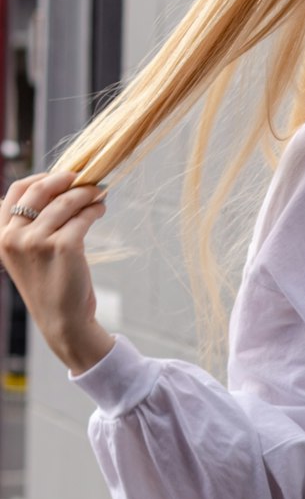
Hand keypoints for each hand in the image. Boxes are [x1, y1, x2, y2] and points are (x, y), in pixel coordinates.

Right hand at [0, 169, 114, 373]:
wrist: (62, 321)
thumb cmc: (48, 285)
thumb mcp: (26, 253)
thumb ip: (29, 224)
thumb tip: (54, 186)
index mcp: (1, 235)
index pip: (17, 190)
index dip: (41, 178)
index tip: (62, 177)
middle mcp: (14, 236)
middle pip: (41, 190)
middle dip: (67, 180)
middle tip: (86, 179)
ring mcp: (37, 241)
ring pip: (66, 202)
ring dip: (86, 194)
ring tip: (99, 194)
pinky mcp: (64, 246)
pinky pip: (83, 217)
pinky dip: (95, 209)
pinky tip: (101, 210)